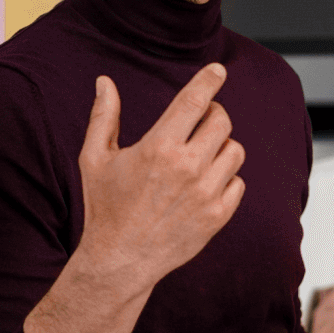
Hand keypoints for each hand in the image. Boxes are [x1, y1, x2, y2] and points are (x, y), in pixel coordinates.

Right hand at [77, 63, 245, 290]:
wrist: (119, 261)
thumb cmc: (104, 208)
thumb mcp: (95, 159)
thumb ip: (104, 117)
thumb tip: (105, 82)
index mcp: (158, 148)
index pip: (194, 101)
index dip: (209, 80)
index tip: (218, 70)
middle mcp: (187, 168)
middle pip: (221, 120)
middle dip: (211, 114)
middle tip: (198, 122)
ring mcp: (206, 194)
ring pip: (235, 150)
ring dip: (221, 146)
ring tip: (200, 155)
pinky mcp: (217, 216)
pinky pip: (238, 183)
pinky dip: (227, 178)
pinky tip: (205, 183)